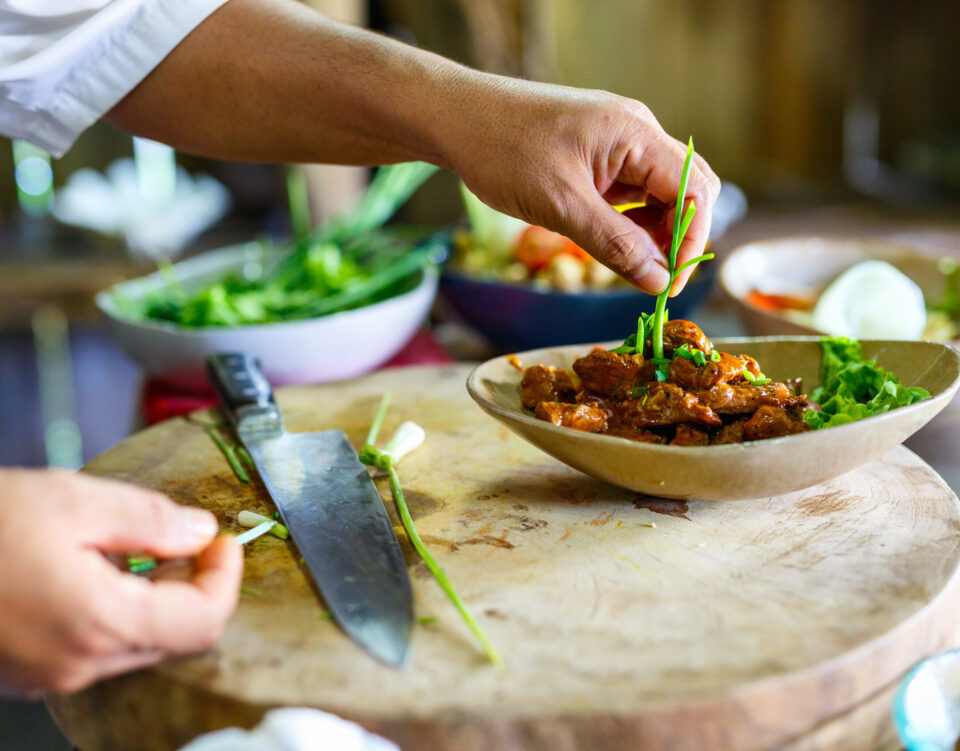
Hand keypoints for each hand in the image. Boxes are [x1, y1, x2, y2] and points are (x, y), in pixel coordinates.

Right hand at [0, 469, 241, 696]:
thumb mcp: (73, 502)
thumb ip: (150, 520)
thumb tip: (200, 532)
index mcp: (99, 622)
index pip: (203, 621)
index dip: (226, 578)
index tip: (224, 541)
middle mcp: (78, 664)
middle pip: (174, 637)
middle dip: (192, 586)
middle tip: (183, 537)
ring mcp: (48, 675)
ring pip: (135, 644)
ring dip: (152, 598)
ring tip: (128, 547)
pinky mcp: (25, 673)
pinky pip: (93, 648)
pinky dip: (112, 611)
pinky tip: (90, 571)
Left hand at [440, 79, 720, 294]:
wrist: (456, 119)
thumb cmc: (503, 151)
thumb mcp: (561, 206)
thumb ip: (615, 244)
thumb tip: (659, 280)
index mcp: (636, 133)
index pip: (695, 188)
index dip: (692, 239)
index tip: (672, 283)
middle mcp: (636, 132)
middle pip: (687, 189)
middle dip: (681, 237)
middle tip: (658, 280)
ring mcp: (617, 143)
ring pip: (659, 194)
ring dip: (655, 233)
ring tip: (633, 268)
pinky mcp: (598, 156)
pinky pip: (631, 192)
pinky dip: (631, 223)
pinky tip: (616, 246)